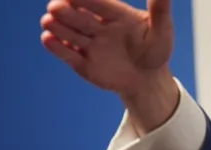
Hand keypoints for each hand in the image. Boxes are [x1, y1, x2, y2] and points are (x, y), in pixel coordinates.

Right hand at [41, 0, 178, 131]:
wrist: (149, 80)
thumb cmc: (155, 50)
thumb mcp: (162, 30)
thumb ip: (160, 10)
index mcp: (115, 14)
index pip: (97, 3)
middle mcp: (97, 26)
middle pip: (78, 17)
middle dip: (65, 11)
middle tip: (55, 8)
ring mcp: (89, 44)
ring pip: (69, 33)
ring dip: (57, 27)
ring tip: (48, 21)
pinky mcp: (83, 63)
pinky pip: (68, 55)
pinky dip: (57, 48)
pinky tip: (48, 39)